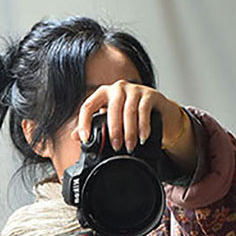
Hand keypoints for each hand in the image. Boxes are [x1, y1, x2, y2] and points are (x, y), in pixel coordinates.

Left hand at [75, 80, 196, 172]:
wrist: (160, 113)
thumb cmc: (133, 116)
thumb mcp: (112, 121)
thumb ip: (95, 126)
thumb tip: (75, 136)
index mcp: (104, 93)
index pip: (89, 105)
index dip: (85, 122)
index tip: (86, 139)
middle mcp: (118, 88)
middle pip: (112, 108)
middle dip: (113, 130)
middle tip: (115, 147)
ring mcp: (135, 89)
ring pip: (129, 111)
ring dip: (129, 132)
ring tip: (129, 147)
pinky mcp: (150, 94)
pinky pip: (144, 110)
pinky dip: (143, 127)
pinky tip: (142, 138)